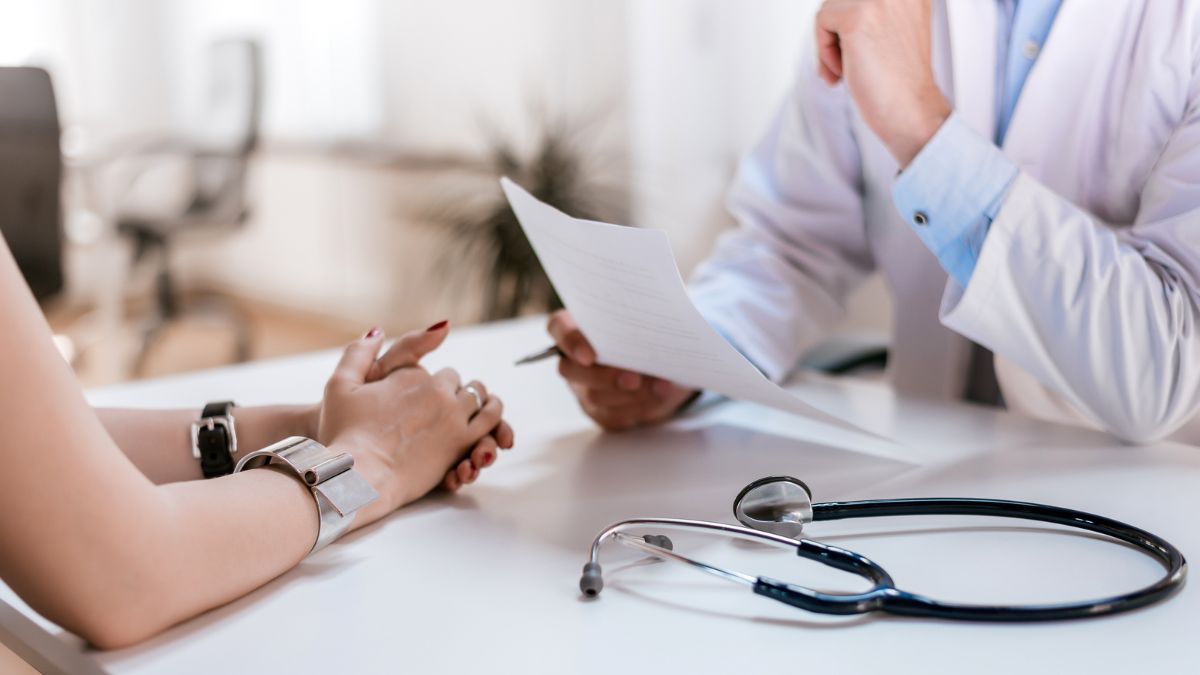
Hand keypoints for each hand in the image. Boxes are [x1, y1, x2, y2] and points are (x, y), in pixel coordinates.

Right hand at [315, 328, 507, 526]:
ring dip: (484, 401)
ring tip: (485, 406)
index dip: (438, 383)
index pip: (440, 373)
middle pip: (461, 384)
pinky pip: (490, 425)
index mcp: (412, 376)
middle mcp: (436, 392)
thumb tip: (378, 331)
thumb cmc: (344, 434)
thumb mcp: (339, 384)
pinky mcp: (461, 444)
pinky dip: (495, 421)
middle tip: (458, 403)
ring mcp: (452, 418)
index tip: (432, 395)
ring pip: (481, 400)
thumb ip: (359, 353)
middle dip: (460, 391)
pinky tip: (492, 427)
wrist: (358, 476)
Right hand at [547, 310, 697, 430]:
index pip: (558, 327)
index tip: (589, 356)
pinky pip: (613, 415)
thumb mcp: (647, 323)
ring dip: (630, 393)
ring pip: (594, 396)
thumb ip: (639, 324)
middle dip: (605, 376)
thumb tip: (648, 336)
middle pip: (571, 370)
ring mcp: (584, 388)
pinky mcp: (600, 412)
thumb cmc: (650, 335)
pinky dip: (641, 405)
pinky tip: (660, 394)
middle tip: (634, 378)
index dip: (569, 341)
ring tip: (660, 386)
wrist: (665, 365)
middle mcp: (573, 359)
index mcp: (577, 327)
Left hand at [815, 0, 949, 166]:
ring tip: (846, 69)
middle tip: (846, 64)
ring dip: (829, 43)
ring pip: (830, 7)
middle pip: (841, 0)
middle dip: (837, 31)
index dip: (848, 25)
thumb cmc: (898, 80)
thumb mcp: (889, 30)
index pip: (855, 0)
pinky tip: (843, 72)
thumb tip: (833, 7)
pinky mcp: (858, 15)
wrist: (910, 110)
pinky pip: (822, 21)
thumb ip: (869, 11)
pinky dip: (824, 50)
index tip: (855, 49)